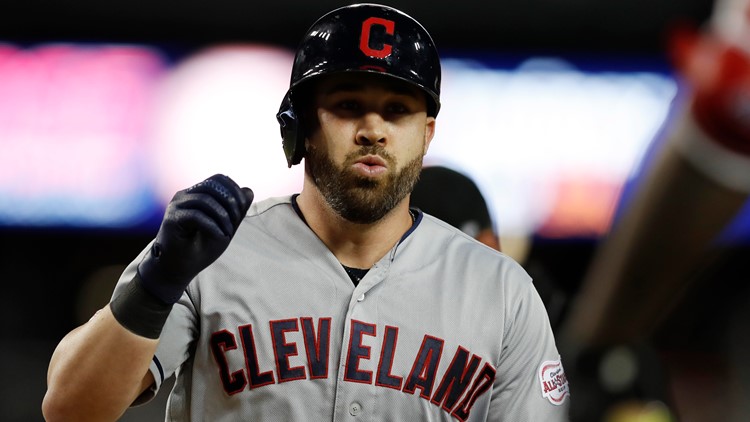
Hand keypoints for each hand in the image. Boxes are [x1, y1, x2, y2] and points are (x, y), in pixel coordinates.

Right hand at [138, 174, 253, 303]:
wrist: (179, 269)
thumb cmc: (200, 249)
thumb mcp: (225, 228)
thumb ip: (237, 211)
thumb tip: (249, 190)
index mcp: (196, 195)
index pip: (217, 179)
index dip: (233, 189)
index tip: (242, 208)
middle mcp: (184, 196)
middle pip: (212, 185)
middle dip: (230, 201)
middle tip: (236, 221)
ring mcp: (176, 206)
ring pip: (205, 200)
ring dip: (222, 216)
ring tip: (227, 233)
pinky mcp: (172, 219)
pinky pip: (196, 216)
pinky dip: (212, 226)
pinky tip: (219, 236)